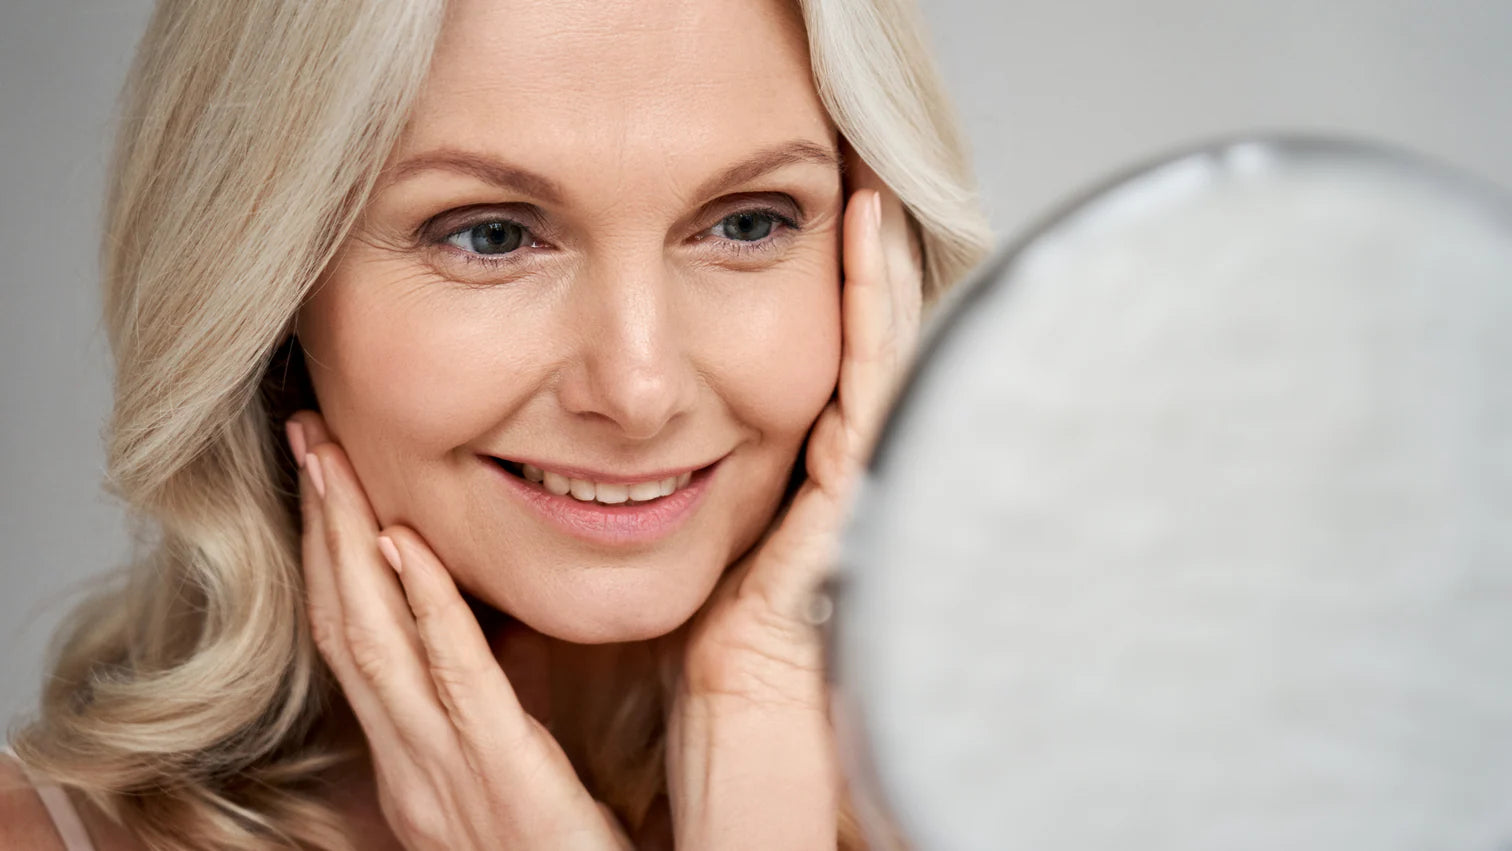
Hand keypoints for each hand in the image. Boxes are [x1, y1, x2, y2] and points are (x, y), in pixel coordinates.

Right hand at [287, 412, 630, 850]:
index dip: (329, 551)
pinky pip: (458, 682)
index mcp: (415, 760)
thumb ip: (487, 709)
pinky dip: (426, 611)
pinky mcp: (506, 781)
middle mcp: (413, 764)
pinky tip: (406, 546)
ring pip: (378, 643)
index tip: (322, 472)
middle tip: (305, 435)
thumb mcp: (509, 776)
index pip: (354, 639)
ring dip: (351, 544)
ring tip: (333, 462)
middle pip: (346, 625)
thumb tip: (490, 633)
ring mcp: (447, 774)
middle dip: (322, 524)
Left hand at [665, 156, 924, 846]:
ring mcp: (848, 489)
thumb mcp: (669, 582)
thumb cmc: (708, 685)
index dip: (809, 320)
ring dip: (869, 276)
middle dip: (848, 282)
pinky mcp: (855, 495)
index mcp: (782, 502)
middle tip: (848, 199)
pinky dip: (877, 308)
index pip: (797, 391)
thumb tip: (590, 483)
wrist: (747, 748)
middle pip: (839, 361)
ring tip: (867, 197)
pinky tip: (874, 241)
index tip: (789, 247)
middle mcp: (825, 488)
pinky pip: (870, 384)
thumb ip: (649, 528)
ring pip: (865, 359)